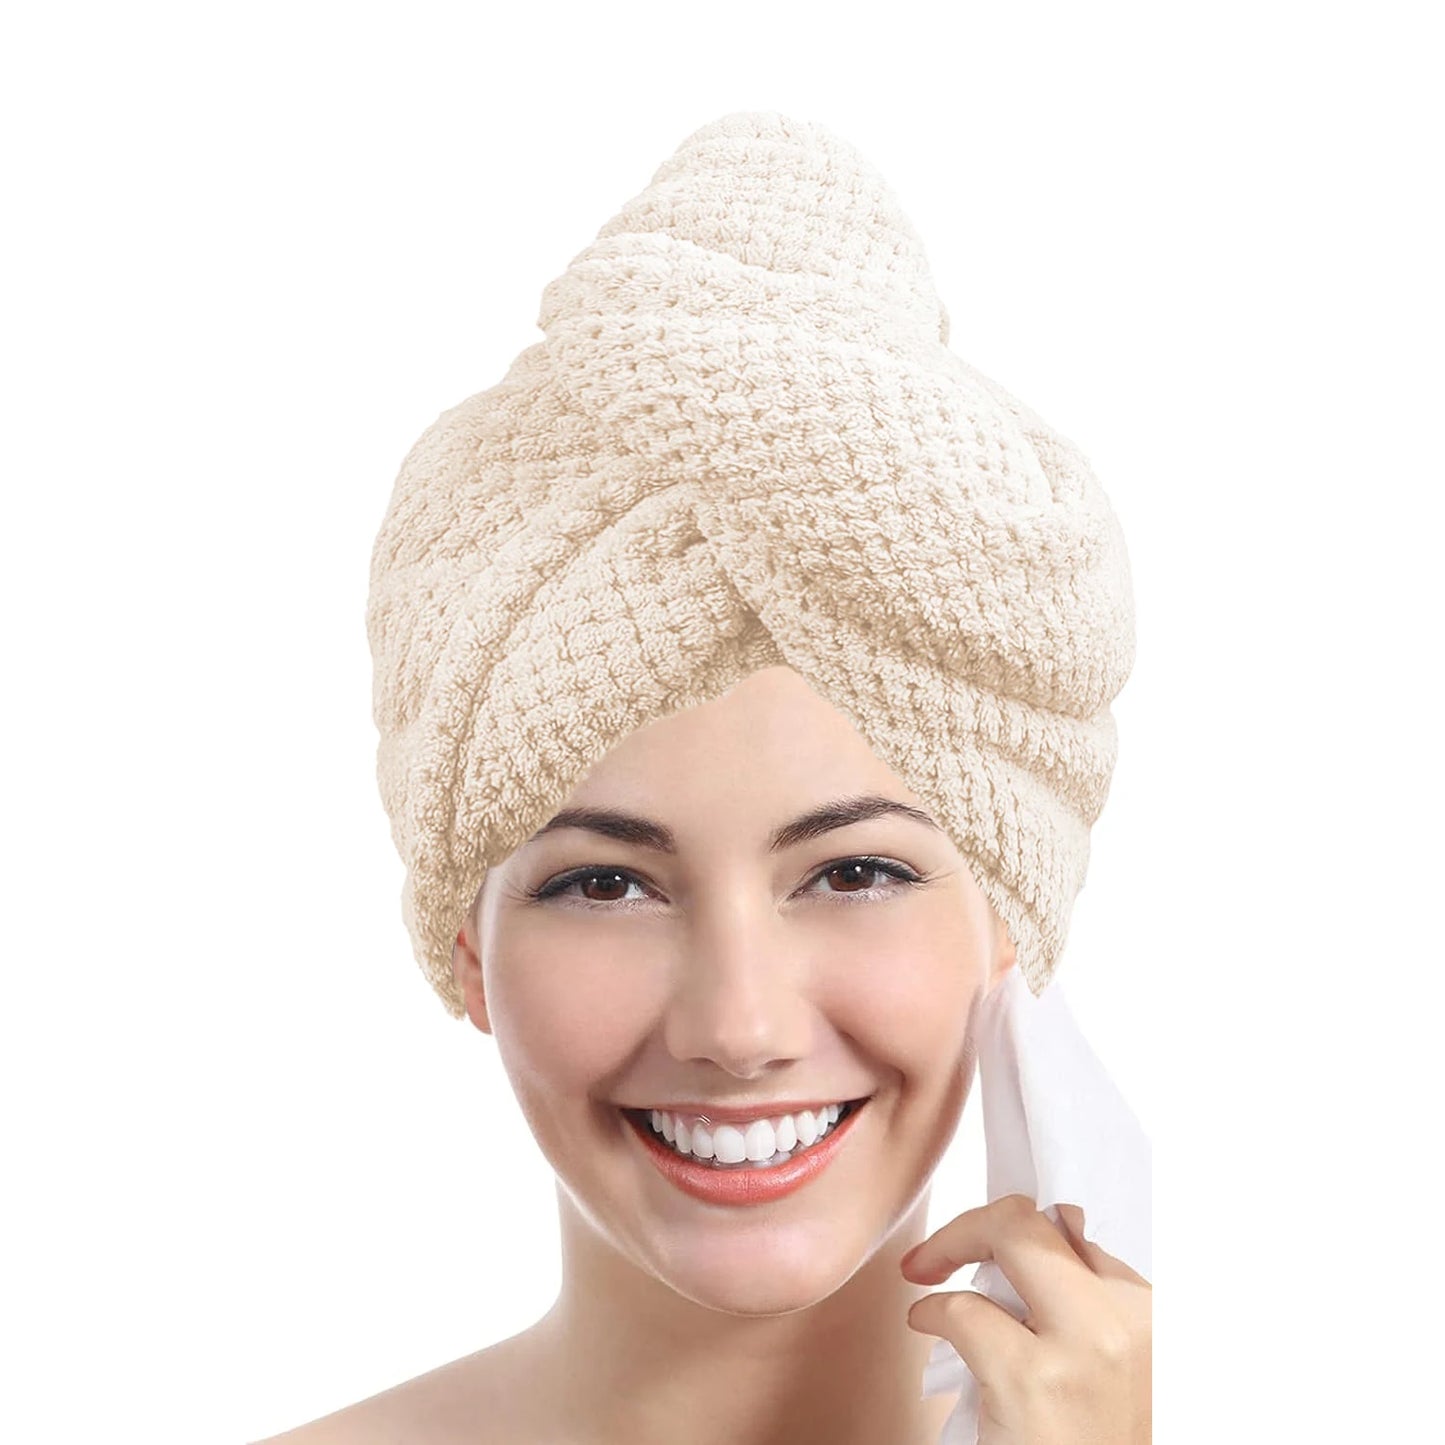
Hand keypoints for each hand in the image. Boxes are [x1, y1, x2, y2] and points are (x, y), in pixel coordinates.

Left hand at [901, 1194, 1150, 1443]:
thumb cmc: (1087, 1442)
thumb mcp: (1105, 1368)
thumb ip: (1079, 1309)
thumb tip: (1014, 1246)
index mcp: (1153, 1316)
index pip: (1084, 1229)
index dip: (1029, 1228)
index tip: (993, 1241)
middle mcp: (1132, 1321)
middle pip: (1043, 1219)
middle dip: (980, 1219)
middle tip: (946, 1248)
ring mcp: (1086, 1348)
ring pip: (1009, 1234)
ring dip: (953, 1246)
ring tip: (931, 1279)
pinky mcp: (1034, 1383)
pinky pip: (963, 1309)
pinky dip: (932, 1311)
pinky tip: (928, 1327)